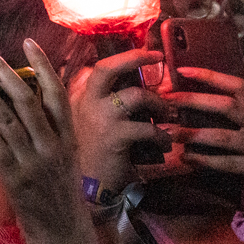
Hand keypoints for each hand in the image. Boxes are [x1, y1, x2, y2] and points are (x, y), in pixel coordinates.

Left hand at [0, 41, 92, 243]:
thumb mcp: (67, 159)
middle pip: (27, 98)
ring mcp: (33, 161)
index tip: (27, 42)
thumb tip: (34, 100)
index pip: (57, 93)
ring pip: (6, 115)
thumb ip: (53, 131)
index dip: (42, 66)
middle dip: (3, 69)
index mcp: (69, 138)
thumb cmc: (62, 196)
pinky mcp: (13, 176)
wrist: (63, 237)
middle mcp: (53, 146)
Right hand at [67, 47, 168, 193]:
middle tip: (155, 54)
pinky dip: (162, 135)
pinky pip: (148, 127)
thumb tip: (122, 92)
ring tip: (169, 113)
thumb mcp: (81, 128)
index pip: (91, 70)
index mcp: (74, 98)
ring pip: (136, 95)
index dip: (115, 61)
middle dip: (133, 56)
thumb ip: (93, 108)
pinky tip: (165, 143)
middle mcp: (84, 102)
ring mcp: (98, 116)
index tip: (134, 56)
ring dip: (159, 102)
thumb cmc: (84, 158)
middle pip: (107, 68)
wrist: (81, 188)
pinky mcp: (114, 135)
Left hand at [162, 63, 243, 171]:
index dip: (209, 75)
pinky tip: (187, 157)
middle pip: (223, 106)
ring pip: (221, 136)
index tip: (182, 70)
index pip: (235, 83)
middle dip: (192, 101)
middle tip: (165, 99)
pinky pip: (229, 163)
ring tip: (168, 132)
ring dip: (193, 134)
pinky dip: (206, 161)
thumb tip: (238, 62)